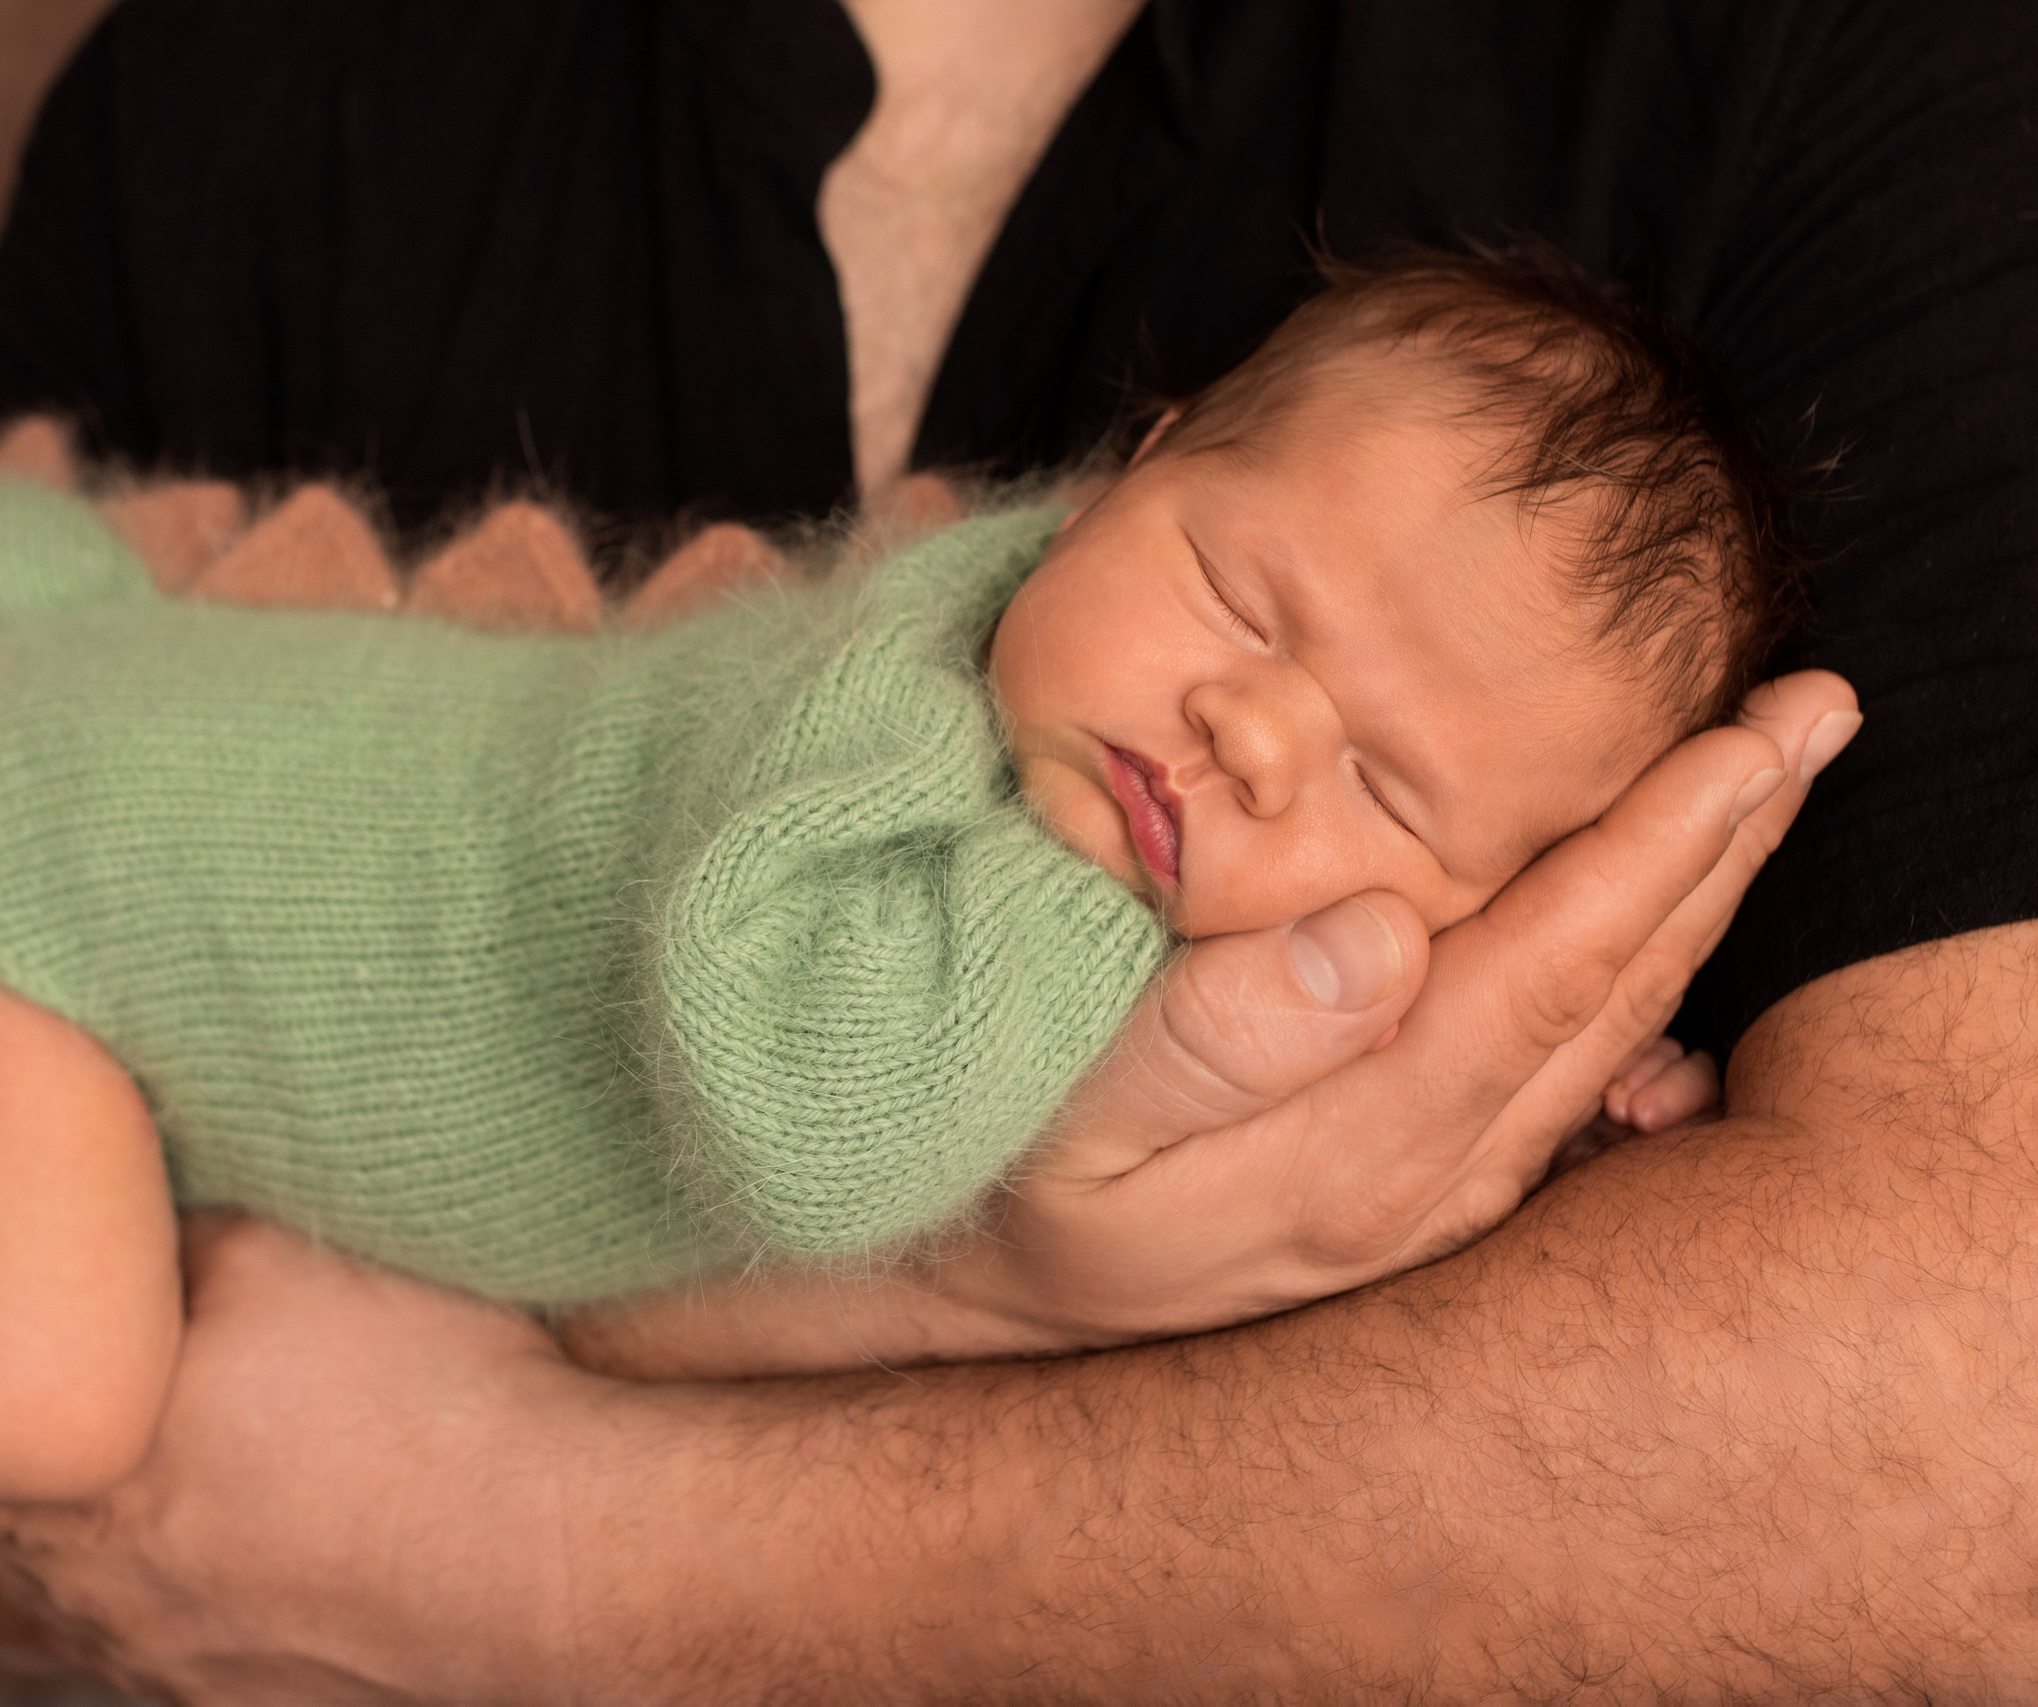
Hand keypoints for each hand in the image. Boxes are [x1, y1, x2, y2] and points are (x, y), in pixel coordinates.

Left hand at [0, 1215, 588, 1700]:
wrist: (560, 1551)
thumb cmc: (421, 1390)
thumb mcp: (280, 1254)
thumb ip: (164, 1220)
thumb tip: (106, 1169)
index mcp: (74, 1479)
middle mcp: (101, 1592)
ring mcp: (179, 1662)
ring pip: (50, 1618)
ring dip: (21, 1560)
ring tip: (38, 1508)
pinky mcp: (258, 1695)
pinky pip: (149, 1652)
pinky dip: (128, 1599)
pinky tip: (190, 1550)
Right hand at [966, 669, 1858, 1335]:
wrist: (985, 1295)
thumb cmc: (1008, 1176)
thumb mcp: (1072, 1113)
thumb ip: (1217, 1034)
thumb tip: (1380, 934)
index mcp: (1355, 1150)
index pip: (1543, 973)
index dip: (1653, 849)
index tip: (1747, 738)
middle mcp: (1428, 1183)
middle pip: (1615, 998)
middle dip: (1722, 850)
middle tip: (1814, 716)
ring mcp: (1437, 1196)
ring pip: (1612, 1034)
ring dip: (1699, 903)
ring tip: (1763, 787)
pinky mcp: (1425, 1190)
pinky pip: (1574, 1082)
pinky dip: (1644, 986)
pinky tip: (1681, 935)